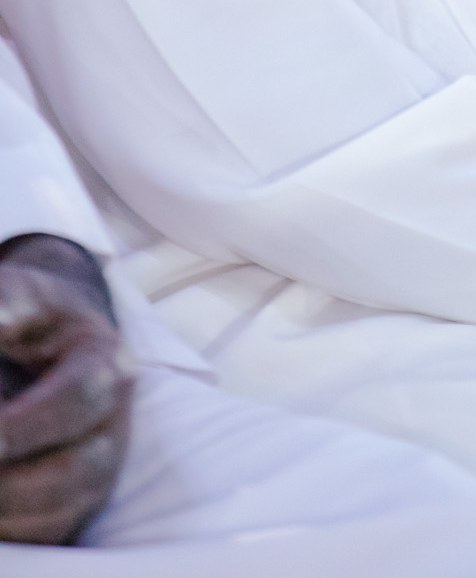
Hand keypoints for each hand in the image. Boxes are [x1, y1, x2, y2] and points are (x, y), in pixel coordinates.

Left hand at [0, 235, 134, 543]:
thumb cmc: (27, 313)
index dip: (28, 425)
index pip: (79, 397)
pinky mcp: (77, 499)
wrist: (47, 333)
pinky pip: (54, 533)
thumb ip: (8, 305)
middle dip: (15, 486)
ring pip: (67, 511)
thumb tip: (1, 325)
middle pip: (82, 469)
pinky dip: (16, 531)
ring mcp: (100, 465)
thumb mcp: (18, 295)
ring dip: (12, 514)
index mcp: (106, 361)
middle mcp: (113, 419)